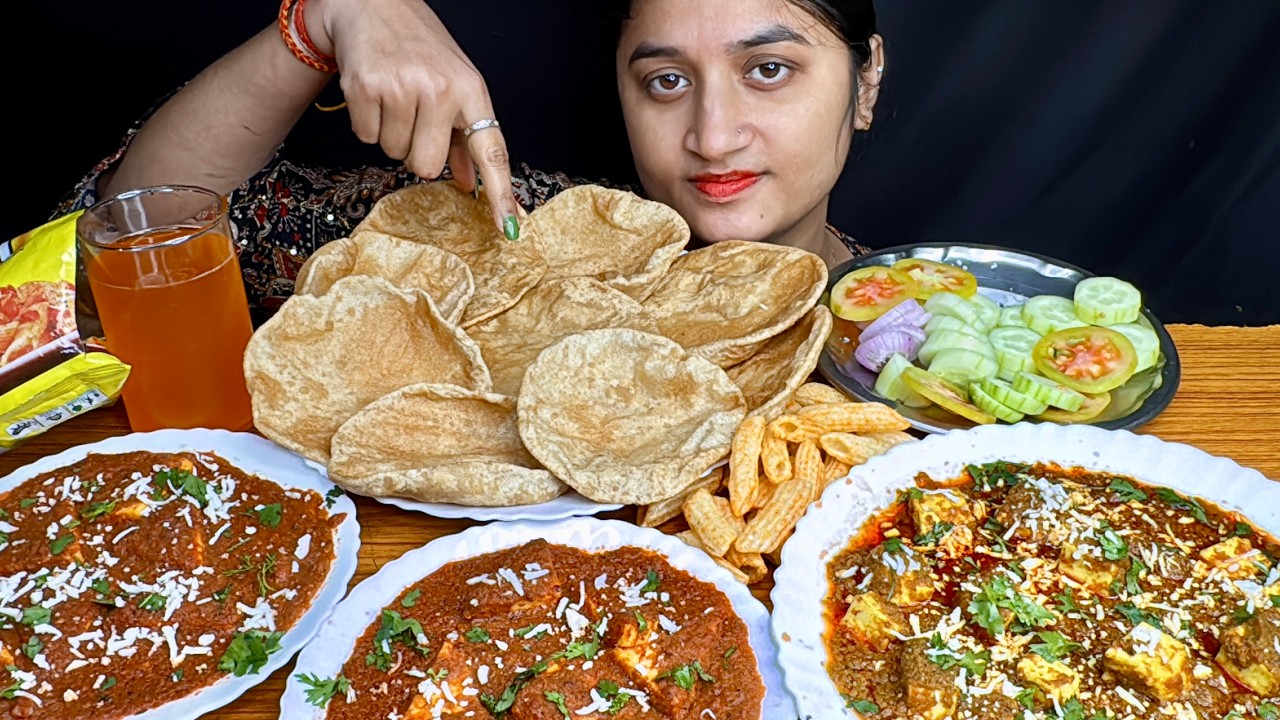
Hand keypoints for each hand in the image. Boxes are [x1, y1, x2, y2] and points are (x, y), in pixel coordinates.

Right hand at [310, 0, 521, 239]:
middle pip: (427, 166)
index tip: (509, 227)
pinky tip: (374, 94)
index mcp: (472, 90)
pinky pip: (366, 137)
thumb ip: (463, 136)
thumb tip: (470, 183)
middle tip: (413, 121)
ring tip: (393, 98)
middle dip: (416, 153)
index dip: (500, 193)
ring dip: (390, 133)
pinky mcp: (367, 87)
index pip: (492, 151)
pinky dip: (366, 122)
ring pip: (394, 153)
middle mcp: (442, 88)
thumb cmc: (419, 49)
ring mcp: (404, 87)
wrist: (372, 5)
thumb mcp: (454, 84)